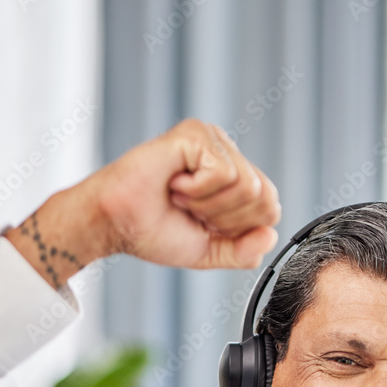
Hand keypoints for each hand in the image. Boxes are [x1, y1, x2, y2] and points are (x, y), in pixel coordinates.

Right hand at [93, 118, 279, 268]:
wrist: (116, 225)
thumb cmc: (153, 230)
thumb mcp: (209, 251)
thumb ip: (244, 251)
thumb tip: (270, 236)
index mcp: (235, 177)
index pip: (271, 209)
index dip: (238, 229)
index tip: (203, 223)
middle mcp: (228, 153)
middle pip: (264, 197)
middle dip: (225, 218)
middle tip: (190, 210)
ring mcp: (213, 140)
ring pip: (247, 185)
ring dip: (207, 204)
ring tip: (180, 196)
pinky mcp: (196, 134)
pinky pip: (225, 173)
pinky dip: (197, 190)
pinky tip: (174, 183)